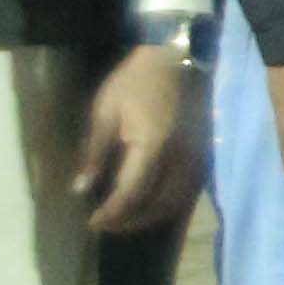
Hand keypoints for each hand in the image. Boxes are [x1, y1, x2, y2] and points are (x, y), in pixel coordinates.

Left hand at [73, 43, 201, 231]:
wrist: (178, 58)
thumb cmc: (136, 80)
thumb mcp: (105, 111)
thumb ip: (95, 152)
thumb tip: (80, 188)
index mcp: (153, 146)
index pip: (131, 193)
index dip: (111, 213)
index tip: (92, 224)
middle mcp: (180, 160)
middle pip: (156, 206)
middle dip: (130, 221)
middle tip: (106, 226)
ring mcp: (196, 160)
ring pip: (175, 204)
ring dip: (149, 217)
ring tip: (125, 220)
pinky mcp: (203, 158)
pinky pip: (185, 194)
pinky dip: (165, 206)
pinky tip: (149, 204)